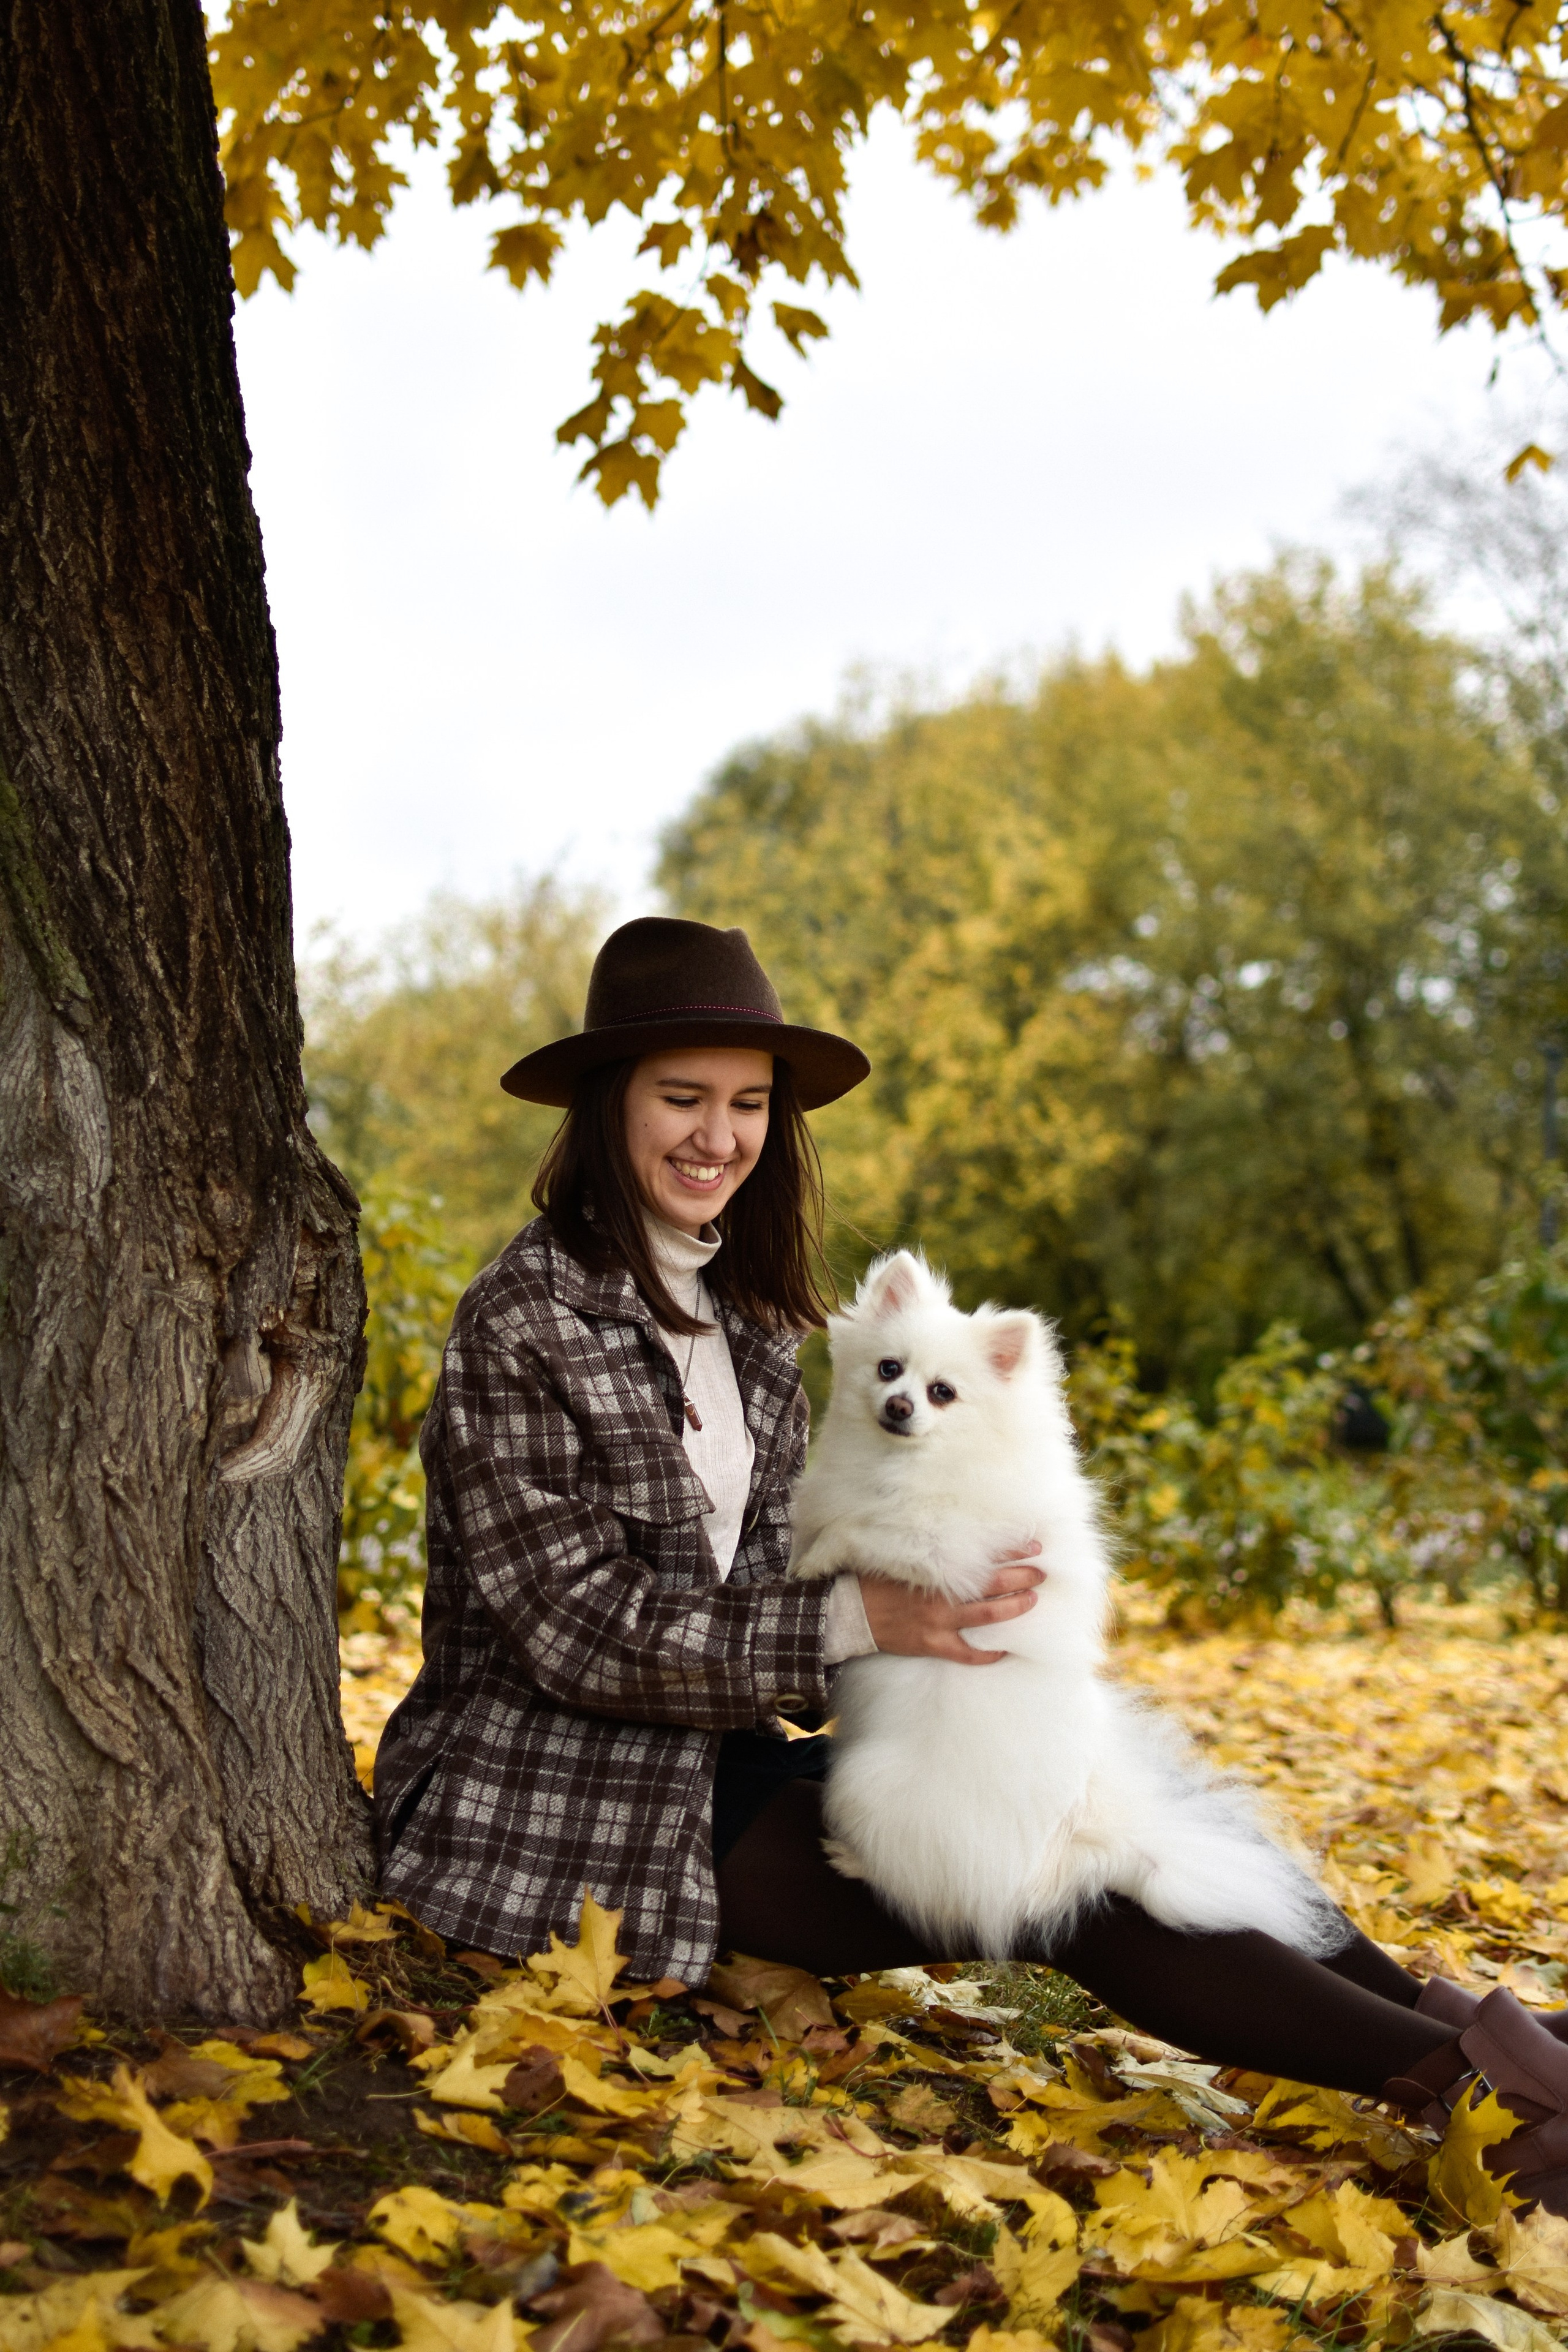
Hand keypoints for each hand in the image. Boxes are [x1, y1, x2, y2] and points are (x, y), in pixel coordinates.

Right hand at [857, 1543, 1043, 1663]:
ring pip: (986, 1616)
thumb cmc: (876, 1581)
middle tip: (1042, 1571)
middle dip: (1020, 1577)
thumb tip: (962, 1539)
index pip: (982, 1557)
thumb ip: (932, 1552)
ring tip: (1032, 1599)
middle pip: (991, 1585)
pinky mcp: (932, 1645)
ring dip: (1013, 1607)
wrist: (851, 1612)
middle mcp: (941, 1596)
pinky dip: (988, 1655)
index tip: (1032, 1546)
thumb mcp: (904, 1558)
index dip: (1010, 1552)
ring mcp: (938, 1623)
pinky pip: (967, 1654)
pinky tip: (1006, 1651)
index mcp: (935, 1570)